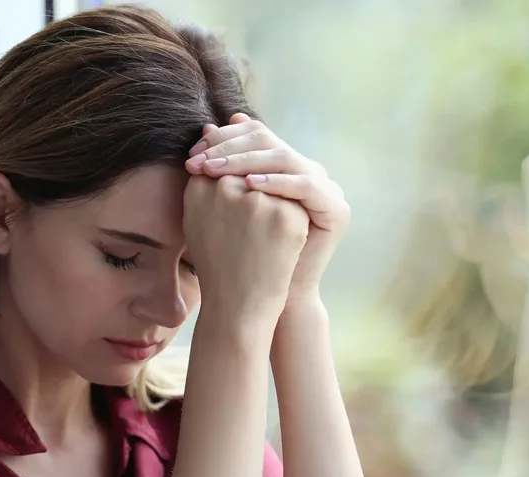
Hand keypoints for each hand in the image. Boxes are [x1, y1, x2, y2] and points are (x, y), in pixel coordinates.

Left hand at [187, 113, 349, 308]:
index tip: (192, 152)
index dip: (223, 139)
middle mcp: (307, 171)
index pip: (255, 135)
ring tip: (215, 171)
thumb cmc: (240, 251)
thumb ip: (222, 169)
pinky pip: (304, 185)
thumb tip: (206, 128)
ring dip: (245, 161)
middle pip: (269, 141)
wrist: (264, 297)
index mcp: (284, 167)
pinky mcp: (337, 209)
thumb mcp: (227, 204)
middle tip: (199, 161)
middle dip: (230, 148)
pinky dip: (276, 182)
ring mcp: (326, 188)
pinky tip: (249, 186)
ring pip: (284, 158)